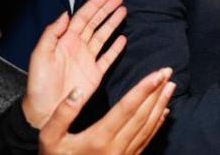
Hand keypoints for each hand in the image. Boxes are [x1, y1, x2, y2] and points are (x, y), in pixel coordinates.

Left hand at [23, 0, 127, 128]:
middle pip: (95, 23)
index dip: (95, 4)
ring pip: (103, 36)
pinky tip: (123, 39)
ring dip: (113, 23)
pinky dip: (116, 48)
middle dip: (107, 9)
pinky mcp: (95, 74)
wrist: (45, 111)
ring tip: (123, 11)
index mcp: (65, 40)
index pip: (83, 17)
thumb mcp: (40, 55)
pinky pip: (108, 58)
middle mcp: (78, 47)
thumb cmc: (38, 85)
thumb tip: (65, 14)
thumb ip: (52, 33)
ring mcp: (88, 60)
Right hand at [39, 68, 174, 154]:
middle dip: (156, 92)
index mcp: (98, 138)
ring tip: (170, 87)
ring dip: (160, 106)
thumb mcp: (50, 138)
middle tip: (168, 72)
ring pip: (147, 128)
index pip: (126, 108)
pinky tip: (164, 113)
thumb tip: (77, 90)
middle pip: (142, 116)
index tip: (157, 74)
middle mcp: (116, 148)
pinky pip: (146, 141)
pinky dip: (157, 125)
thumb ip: (62, 114)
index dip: (144, 90)